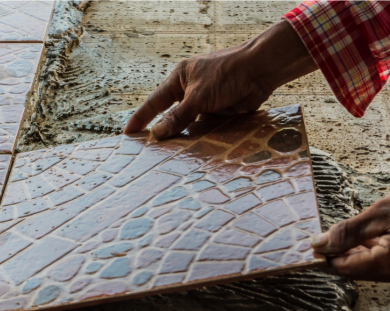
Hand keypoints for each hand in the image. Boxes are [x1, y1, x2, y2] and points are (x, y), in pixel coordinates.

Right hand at [124, 20, 317, 138]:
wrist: (260, 71)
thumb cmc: (226, 74)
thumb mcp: (198, 96)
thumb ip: (178, 116)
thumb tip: (158, 133)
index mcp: (179, 79)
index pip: (155, 102)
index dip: (141, 118)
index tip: (128, 134)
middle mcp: (190, 91)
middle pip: (171, 116)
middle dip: (164, 133)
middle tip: (149, 153)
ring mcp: (205, 103)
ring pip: (189, 126)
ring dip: (184, 139)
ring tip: (172, 159)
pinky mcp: (220, 114)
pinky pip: (206, 130)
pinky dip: (202, 140)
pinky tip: (196, 155)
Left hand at [311, 168, 389, 287]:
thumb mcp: (380, 212)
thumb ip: (347, 232)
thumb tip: (319, 245)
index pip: (347, 268)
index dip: (327, 258)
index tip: (312, 247)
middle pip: (360, 271)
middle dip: (344, 254)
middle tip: (330, 237)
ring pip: (375, 270)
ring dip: (362, 254)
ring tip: (359, 232)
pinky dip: (380, 254)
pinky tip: (379, 237)